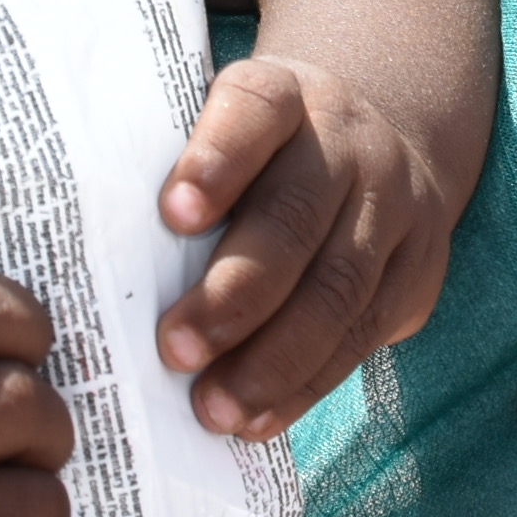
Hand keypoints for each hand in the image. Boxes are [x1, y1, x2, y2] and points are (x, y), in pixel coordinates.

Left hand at [153, 51, 464, 436]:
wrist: (383, 146)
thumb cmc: (262, 156)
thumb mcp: (227, 133)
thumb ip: (175, 171)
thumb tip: (100, 263)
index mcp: (288, 95)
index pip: (255, 107)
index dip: (216, 159)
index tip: (172, 214)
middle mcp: (350, 143)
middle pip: (296, 214)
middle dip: (235, 292)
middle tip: (175, 349)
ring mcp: (395, 207)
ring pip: (339, 286)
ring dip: (272, 359)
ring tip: (213, 408)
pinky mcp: (416, 273)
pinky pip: (363, 335)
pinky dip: (305, 386)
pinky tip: (257, 421)